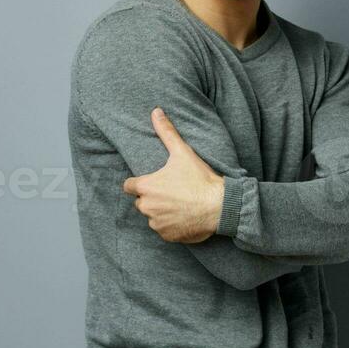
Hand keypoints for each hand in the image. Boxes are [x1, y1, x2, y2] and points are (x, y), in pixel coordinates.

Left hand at [122, 106, 224, 242]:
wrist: (220, 206)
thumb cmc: (200, 179)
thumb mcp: (182, 152)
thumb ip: (166, 132)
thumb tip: (156, 111)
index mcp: (146, 187)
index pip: (129, 186)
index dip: (138, 183)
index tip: (151, 182)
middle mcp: (147, 207)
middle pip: (142, 202)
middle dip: (152, 198)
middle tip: (172, 192)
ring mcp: (157, 223)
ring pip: (153, 217)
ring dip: (161, 212)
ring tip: (180, 204)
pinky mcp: (168, 236)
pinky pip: (164, 230)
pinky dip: (172, 226)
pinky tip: (185, 216)